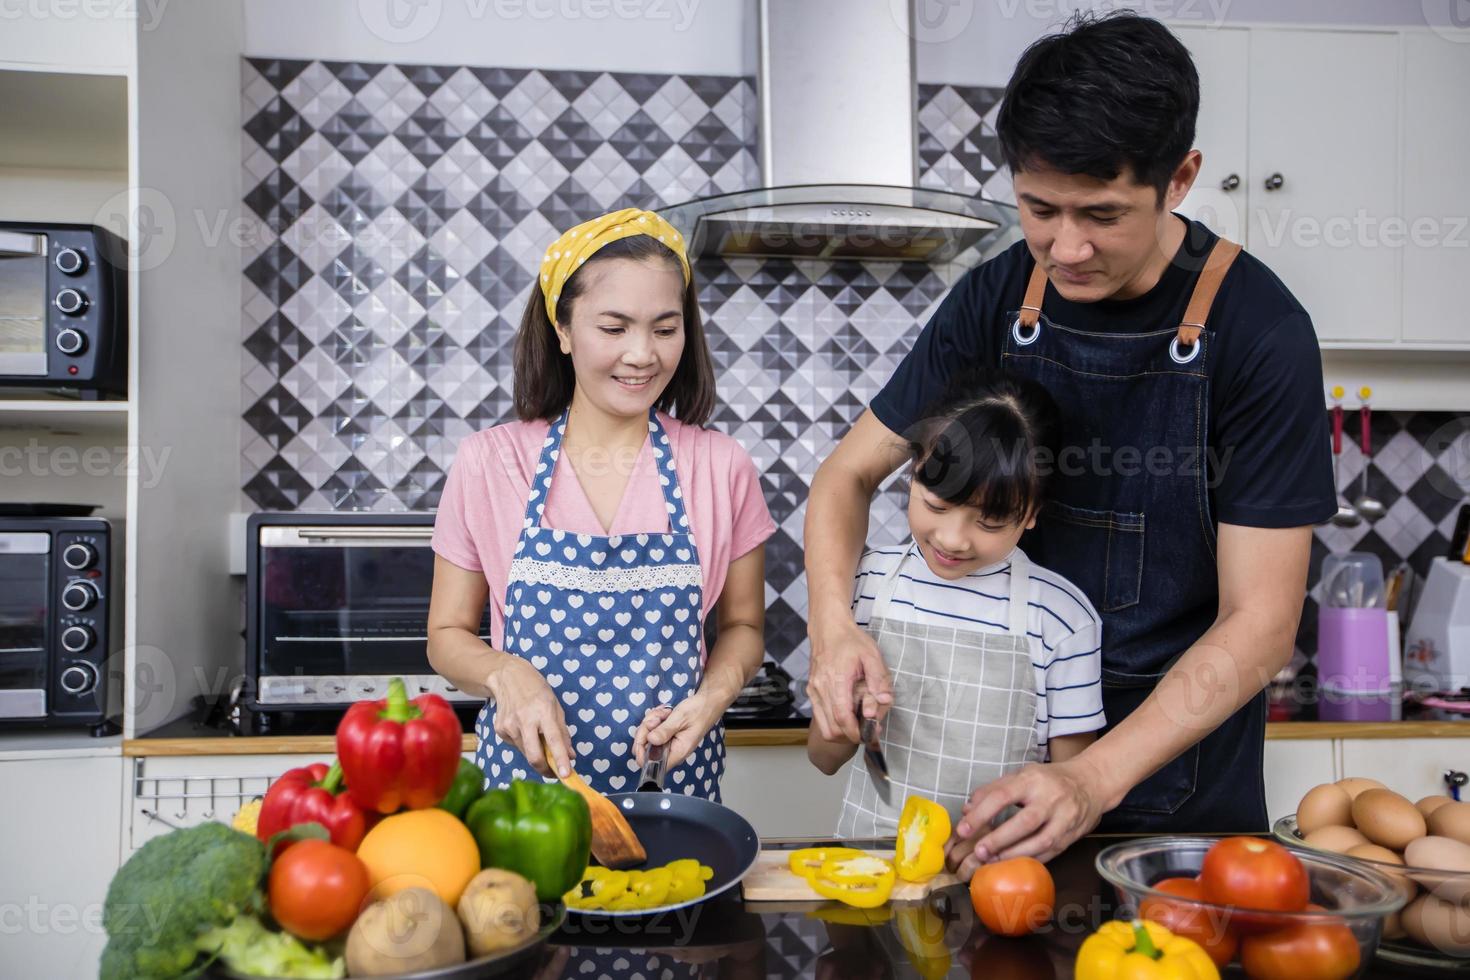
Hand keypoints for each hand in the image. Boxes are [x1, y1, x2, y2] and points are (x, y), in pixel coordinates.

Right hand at [484, 655, 573, 778]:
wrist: (507, 676)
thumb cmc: (536, 689)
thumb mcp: (556, 705)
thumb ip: (563, 732)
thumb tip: (571, 756)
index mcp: (543, 711)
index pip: (554, 740)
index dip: (560, 759)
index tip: (566, 775)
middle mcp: (525, 719)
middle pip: (534, 756)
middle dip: (545, 769)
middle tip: (554, 772)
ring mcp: (509, 725)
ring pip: (526, 752)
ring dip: (535, 753)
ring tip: (537, 736)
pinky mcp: (499, 729)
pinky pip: (516, 745)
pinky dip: (524, 743)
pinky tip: (523, 728)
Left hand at [632, 694, 721, 769]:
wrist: (707, 703)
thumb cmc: (698, 711)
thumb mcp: (680, 718)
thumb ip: (665, 731)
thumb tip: (650, 740)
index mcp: (677, 752)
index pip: (652, 764)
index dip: (642, 752)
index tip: (645, 734)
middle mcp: (670, 751)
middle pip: (645, 747)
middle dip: (647, 729)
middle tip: (658, 717)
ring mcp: (667, 743)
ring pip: (647, 736)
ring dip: (652, 720)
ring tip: (665, 712)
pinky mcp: (666, 735)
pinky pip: (652, 730)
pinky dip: (655, 719)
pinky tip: (665, 712)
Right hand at [807, 614, 891, 742]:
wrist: (829, 629)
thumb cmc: (850, 640)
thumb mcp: (872, 655)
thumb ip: (879, 679)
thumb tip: (883, 701)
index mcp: (836, 680)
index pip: (842, 717)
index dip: (855, 732)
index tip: (869, 735)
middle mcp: (820, 688)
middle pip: (832, 728)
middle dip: (851, 735)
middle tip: (867, 729)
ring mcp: (814, 691)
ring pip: (825, 727)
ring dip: (842, 733)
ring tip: (857, 723)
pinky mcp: (811, 692)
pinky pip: (820, 717)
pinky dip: (833, 724)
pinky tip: (847, 715)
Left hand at [944, 757, 1108, 877]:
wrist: (1091, 783)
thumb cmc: (1048, 780)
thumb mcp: (1022, 775)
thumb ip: (993, 790)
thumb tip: (966, 810)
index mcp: (1032, 779)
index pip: (1003, 795)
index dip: (981, 813)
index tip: (963, 829)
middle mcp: (1050, 798)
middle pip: (1024, 822)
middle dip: (999, 839)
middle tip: (978, 851)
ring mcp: (1064, 818)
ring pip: (1040, 840)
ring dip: (1014, 853)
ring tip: (992, 861)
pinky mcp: (1072, 835)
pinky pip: (1050, 852)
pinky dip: (1030, 859)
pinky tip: (1013, 864)